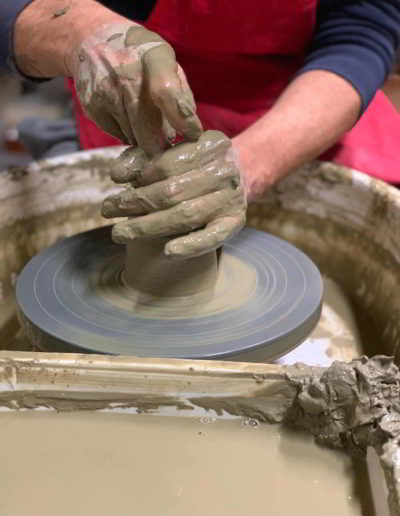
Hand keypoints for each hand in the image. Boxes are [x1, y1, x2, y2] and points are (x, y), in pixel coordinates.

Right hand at [72, 22, 201, 154]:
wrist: (89, 38)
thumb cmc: (139, 55)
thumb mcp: (165, 61)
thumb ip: (181, 92)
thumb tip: (190, 128)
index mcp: (152, 57)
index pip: (166, 91)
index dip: (181, 118)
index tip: (192, 134)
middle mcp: (125, 73)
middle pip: (148, 128)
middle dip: (162, 145)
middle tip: (169, 147)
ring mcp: (105, 91)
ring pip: (134, 137)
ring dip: (145, 139)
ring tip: (146, 124)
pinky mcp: (92, 106)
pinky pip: (118, 135)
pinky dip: (127, 133)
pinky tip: (126, 116)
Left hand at [101, 130, 246, 257]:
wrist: (240, 172)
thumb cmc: (196, 161)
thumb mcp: (174, 148)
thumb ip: (143, 157)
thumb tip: (117, 175)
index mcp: (210, 146)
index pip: (167, 164)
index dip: (139, 175)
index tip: (116, 183)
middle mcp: (224, 171)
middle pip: (172, 192)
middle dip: (135, 203)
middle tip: (108, 210)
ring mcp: (232, 199)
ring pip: (185, 215)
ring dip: (148, 227)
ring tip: (120, 233)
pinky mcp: (234, 222)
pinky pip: (212, 238)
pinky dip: (190, 246)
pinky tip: (168, 252)